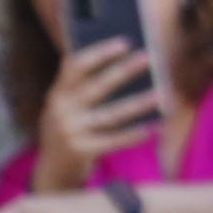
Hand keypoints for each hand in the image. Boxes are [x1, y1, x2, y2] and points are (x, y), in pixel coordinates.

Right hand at [39, 34, 160, 183]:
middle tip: (149, 57)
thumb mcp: (68, 107)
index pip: (74, 67)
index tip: (125, 42)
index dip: (99, 53)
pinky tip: (151, 127)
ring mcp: (69, 133)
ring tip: (161, 94)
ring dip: (137, 103)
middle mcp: (60, 112)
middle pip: (96, 88)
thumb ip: (85, 86)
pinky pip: (112, 141)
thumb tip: (127, 63)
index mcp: (57, 94)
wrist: (51, 170)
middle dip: (123, 71)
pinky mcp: (80, 152)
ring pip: (110, 115)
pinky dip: (132, 135)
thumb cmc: (69, 129)